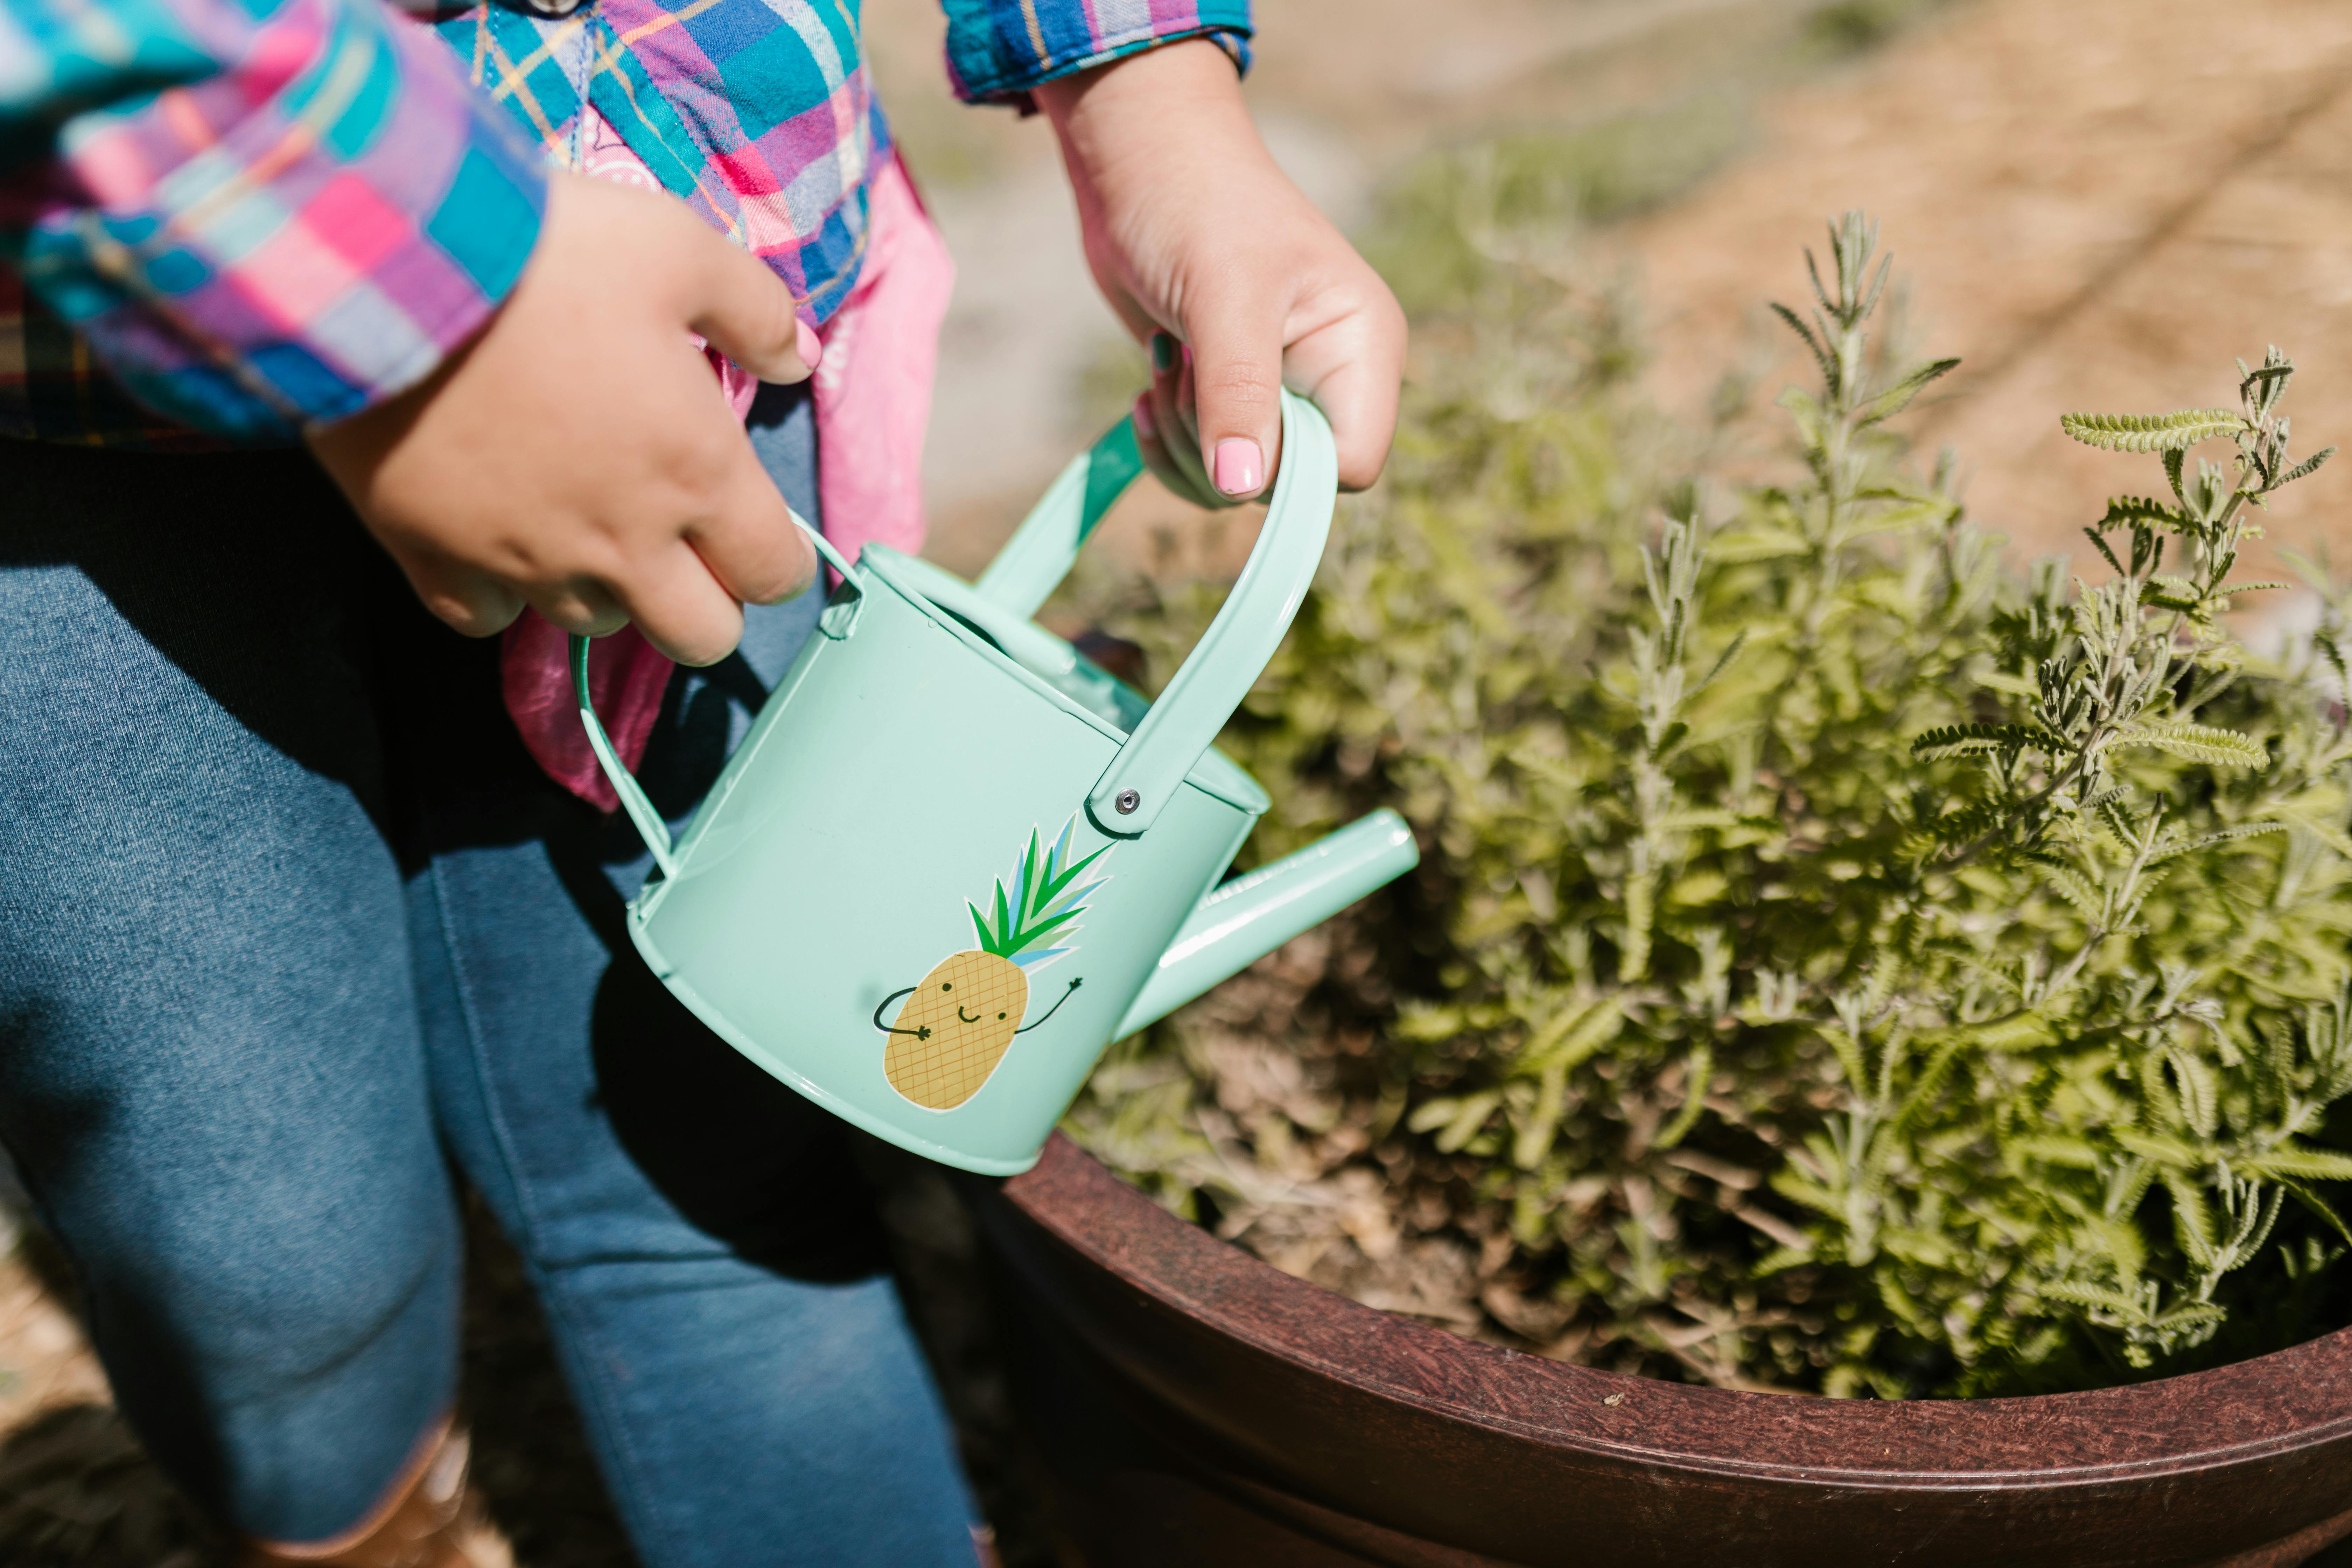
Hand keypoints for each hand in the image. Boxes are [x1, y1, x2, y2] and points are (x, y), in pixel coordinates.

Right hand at [307, 170, 819, 666]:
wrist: (390, 267)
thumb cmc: (548, 253)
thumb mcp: (679, 248)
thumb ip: (755, 311)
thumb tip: (797, 358)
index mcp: (697, 473)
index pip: (776, 573)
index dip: (777, 558)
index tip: (755, 528)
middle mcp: (623, 541)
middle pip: (701, 637)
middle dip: (706, 602)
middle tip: (681, 542)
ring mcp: (528, 561)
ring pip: (595, 625)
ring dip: (605, 588)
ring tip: (583, 518)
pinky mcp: (435, 560)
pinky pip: (486, 619)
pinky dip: (501, 592)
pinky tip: (500, 537)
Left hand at [1035, 39, 1404, 506]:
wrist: (1142, 163)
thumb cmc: (1198, 205)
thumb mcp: (1224, 297)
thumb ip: (1239, 394)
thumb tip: (1241, 488)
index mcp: (1362, 349)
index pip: (1350, 465)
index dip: (1287, 470)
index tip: (1228, 430)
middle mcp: (1330, 377)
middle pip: (1287, 482)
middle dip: (1216, 449)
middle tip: (1178, 374)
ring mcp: (1278, 389)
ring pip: (1237, 481)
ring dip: (1183, 441)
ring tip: (1163, 365)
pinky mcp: (1227, 395)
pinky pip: (1203, 464)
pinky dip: (1167, 441)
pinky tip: (1149, 386)